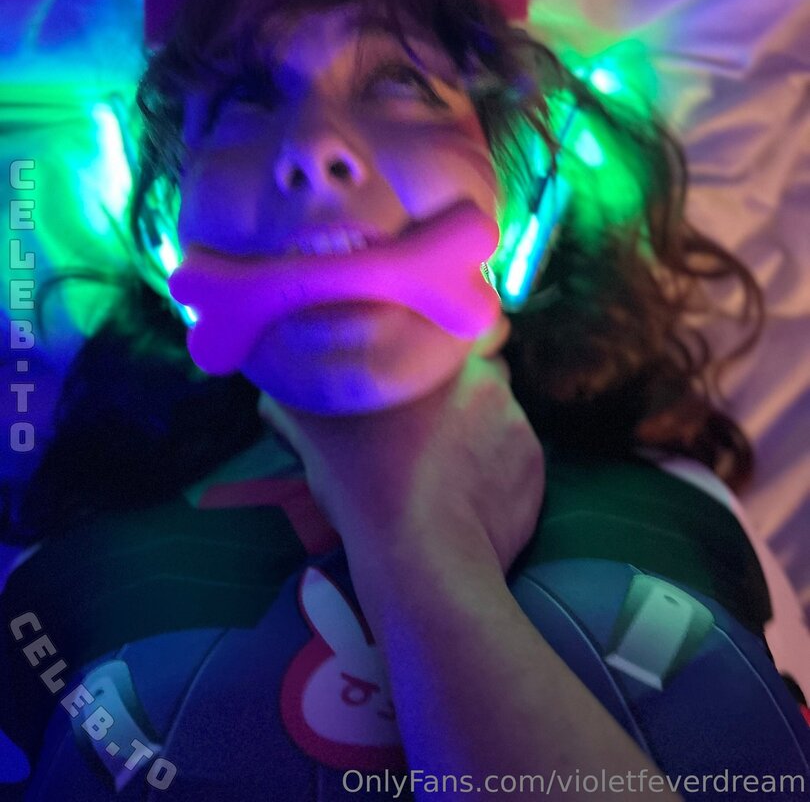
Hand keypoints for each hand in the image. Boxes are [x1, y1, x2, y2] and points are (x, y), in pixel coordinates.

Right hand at [258, 317, 544, 577]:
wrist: (426, 557)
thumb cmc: (362, 484)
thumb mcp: (308, 429)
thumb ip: (291, 393)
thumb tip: (276, 381)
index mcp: (426, 351)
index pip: (437, 326)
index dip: (426, 345)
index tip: (413, 372)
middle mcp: (480, 371)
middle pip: (469, 363)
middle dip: (452, 385)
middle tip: (424, 423)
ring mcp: (514, 414)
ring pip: (494, 406)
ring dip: (475, 424)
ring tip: (443, 463)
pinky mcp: (534, 456)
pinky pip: (513, 449)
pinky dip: (495, 464)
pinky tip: (467, 490)